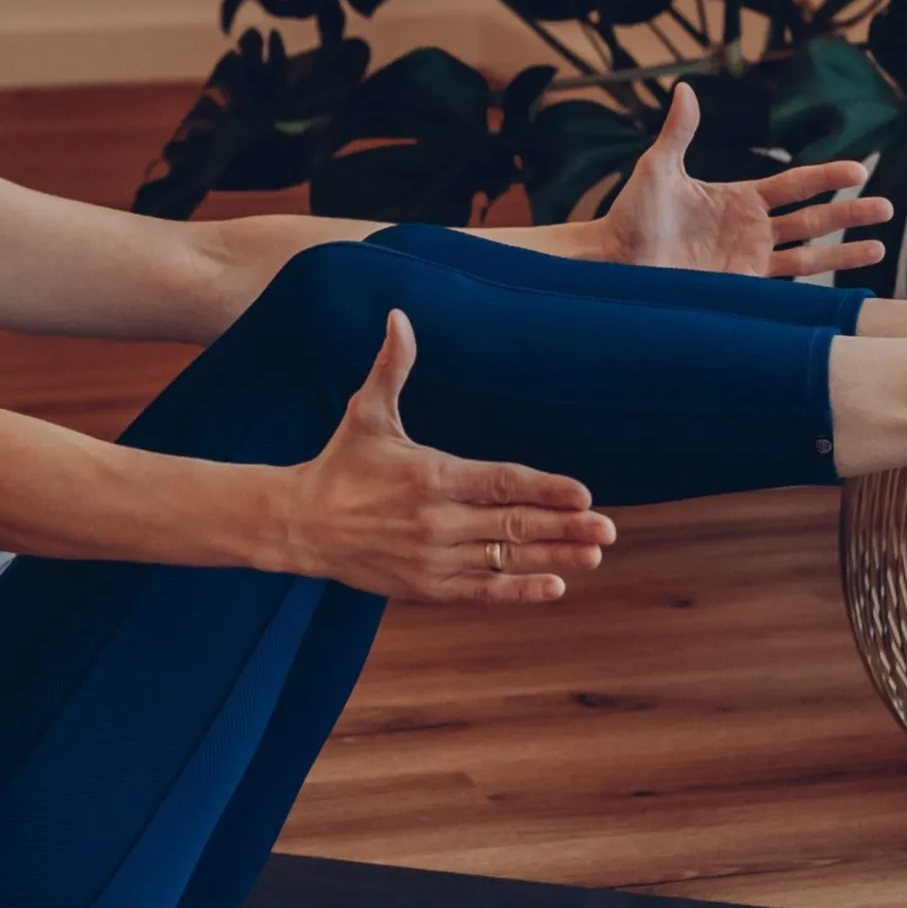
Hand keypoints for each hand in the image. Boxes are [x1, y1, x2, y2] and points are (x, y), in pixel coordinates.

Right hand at [280, 310, 613, 603]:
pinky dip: (518, 591)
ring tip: (594, 554)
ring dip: (552, 557)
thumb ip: (392, 367)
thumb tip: (399, 316)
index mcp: (430, 475)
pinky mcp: (424, 587)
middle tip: (607, 528)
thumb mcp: (366, 413)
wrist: (299, 524)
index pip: (500, 482)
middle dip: (564, 526)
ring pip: (503, 560)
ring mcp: (431, 558)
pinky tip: (554, 586)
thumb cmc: (340, 463)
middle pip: (512, 525)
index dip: (544, 488)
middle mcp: (435, 520)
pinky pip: (480, 591)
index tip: (583, 492)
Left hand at [597, 81, 892, 278]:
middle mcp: (751, 230)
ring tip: (880, 249)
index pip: (794, 185)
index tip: (859, 171)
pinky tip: (841, 288)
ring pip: (808, 254)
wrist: (615, 263)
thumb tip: (685, 88)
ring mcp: (749, 261)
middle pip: (812, 219)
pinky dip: (815, 287)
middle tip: (887, 209)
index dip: (826, 178)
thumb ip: (678, 133)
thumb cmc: (632, 214)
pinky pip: (785, 287)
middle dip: (850, 214)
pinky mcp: (741, 289)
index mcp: (738, 198)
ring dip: (844, 251)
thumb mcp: (657, 170)